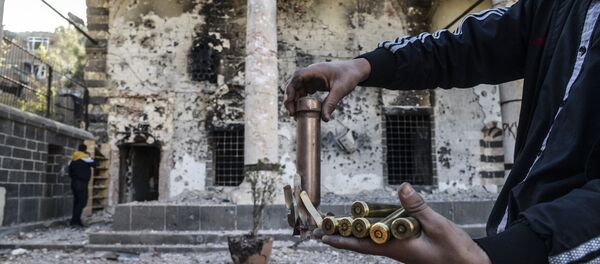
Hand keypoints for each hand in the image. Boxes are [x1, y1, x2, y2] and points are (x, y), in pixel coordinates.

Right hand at [284, 58, 370, 121]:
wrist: (356, 70)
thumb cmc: (349, 76)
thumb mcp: (340, 90)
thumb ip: (331, 103)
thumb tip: (324, 119)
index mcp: (315, 70)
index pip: (297, 77)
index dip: (291, 89)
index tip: (290, 102)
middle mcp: (311, 73)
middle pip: (294, 84)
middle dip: (290, 98)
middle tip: (291, 113)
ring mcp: (312, 78)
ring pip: (297, 88)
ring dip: (294, 100)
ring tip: (294, 114)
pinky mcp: (315, 83)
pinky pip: (304, 90)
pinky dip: (301, 99)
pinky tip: (301, 109)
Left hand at [316, 183, 490, 263]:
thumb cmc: (457, 253)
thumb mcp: (439, 227)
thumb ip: (418, 207)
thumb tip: (401, 187)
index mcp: (399, 249)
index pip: (363, 244)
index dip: (343, 240)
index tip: (324, 236)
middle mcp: (397, 251)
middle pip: (363, 242)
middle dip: (343, 236)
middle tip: (321, 230)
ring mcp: (403, 250)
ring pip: (374, 240)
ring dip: (356, 233)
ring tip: (339, 226)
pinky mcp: (411, 248)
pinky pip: (386, 238)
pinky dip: (374, 230)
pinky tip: (372, 224)